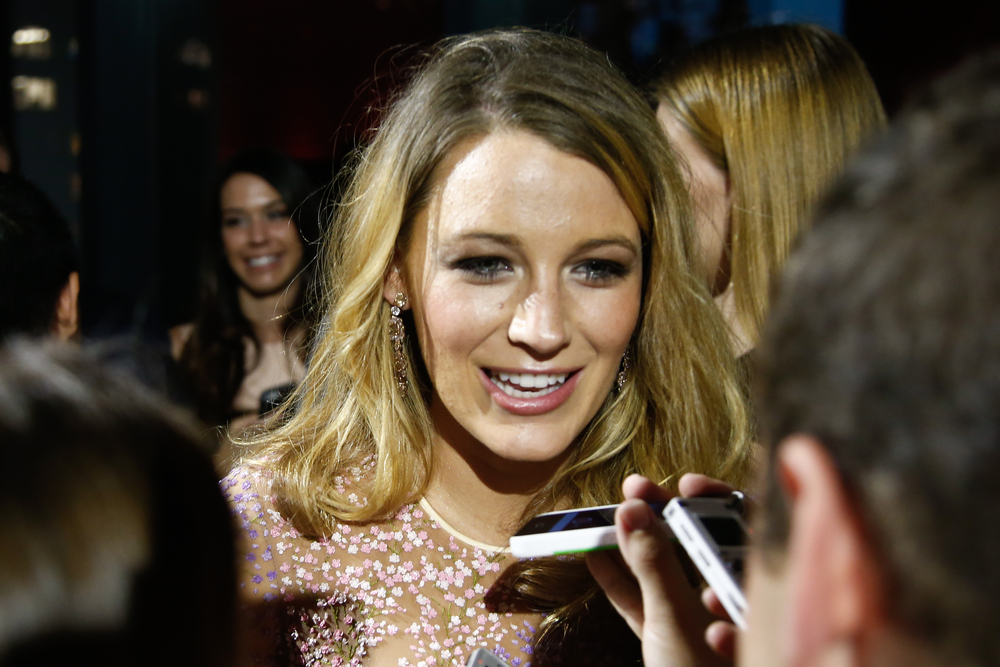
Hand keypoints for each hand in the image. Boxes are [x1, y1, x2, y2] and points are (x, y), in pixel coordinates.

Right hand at [586, 474, 733, 666]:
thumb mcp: (675, 620)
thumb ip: (654, 564)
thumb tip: (633, 511)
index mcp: (752, 589)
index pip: (745, 525)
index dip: (715, 497)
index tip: (681, 483)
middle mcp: (732, 602)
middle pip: (700, 542)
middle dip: (666, 515)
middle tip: (636, 491)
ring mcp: (698, 624)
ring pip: (669, 571)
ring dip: (639, 545)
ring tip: (612, 517)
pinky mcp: (670, 644)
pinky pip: (646, 603)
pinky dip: (622, 583)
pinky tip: (595, 559)